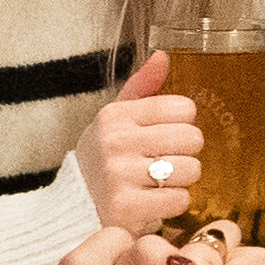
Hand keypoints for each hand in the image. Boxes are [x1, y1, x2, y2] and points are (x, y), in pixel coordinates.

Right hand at [71, 53, 202, 237]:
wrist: (72, 208)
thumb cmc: (103, 160)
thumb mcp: (115, 120)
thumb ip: (142, 87)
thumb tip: (162, 55)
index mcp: (116, 115)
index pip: (184, 109)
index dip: (182, 126)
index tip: (164, 138)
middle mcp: (116, 140)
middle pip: (192, 138)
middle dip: (186, 154)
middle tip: (165, 162)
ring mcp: (119, 174)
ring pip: (191, 169)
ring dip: (181, 181)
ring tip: (158, 183)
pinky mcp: (126, 207)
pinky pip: (180, 199)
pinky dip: (173, 204)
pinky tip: (154, 202)